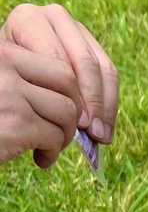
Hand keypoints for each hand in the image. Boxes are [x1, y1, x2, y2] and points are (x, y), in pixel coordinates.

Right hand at [0, 40, 82, 167]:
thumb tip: (75, 100)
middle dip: (74, 111)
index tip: (67, 114)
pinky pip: (53, 136)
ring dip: (63, 135)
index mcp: (1, 51)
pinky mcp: (16, 124)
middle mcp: (4, 65)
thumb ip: (24, 82)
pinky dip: (52, 152)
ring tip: (47, 148)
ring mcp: (10, 93)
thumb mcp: (2, 88)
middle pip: (68, 83)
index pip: (57, 64)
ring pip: (66, 112)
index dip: (71, 92)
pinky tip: (40, 159)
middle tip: (63, 132)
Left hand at [1, 3, 117, 144]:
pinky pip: (111, 76)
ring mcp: (77, 27)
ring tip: (101, 137)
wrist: (13, 68)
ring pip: (104, 70)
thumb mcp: (12, 80)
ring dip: (105, 109)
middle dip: (92, 102)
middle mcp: (54, 16)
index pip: (58, 60)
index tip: (76, 126)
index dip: (71, 95)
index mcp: (28, 20)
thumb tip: (69, 121)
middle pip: (85, 62)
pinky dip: (110, 107)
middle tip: (92, 133)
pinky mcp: (94, 43)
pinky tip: (105, 131)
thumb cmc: (5, 79)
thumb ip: (34, 88)